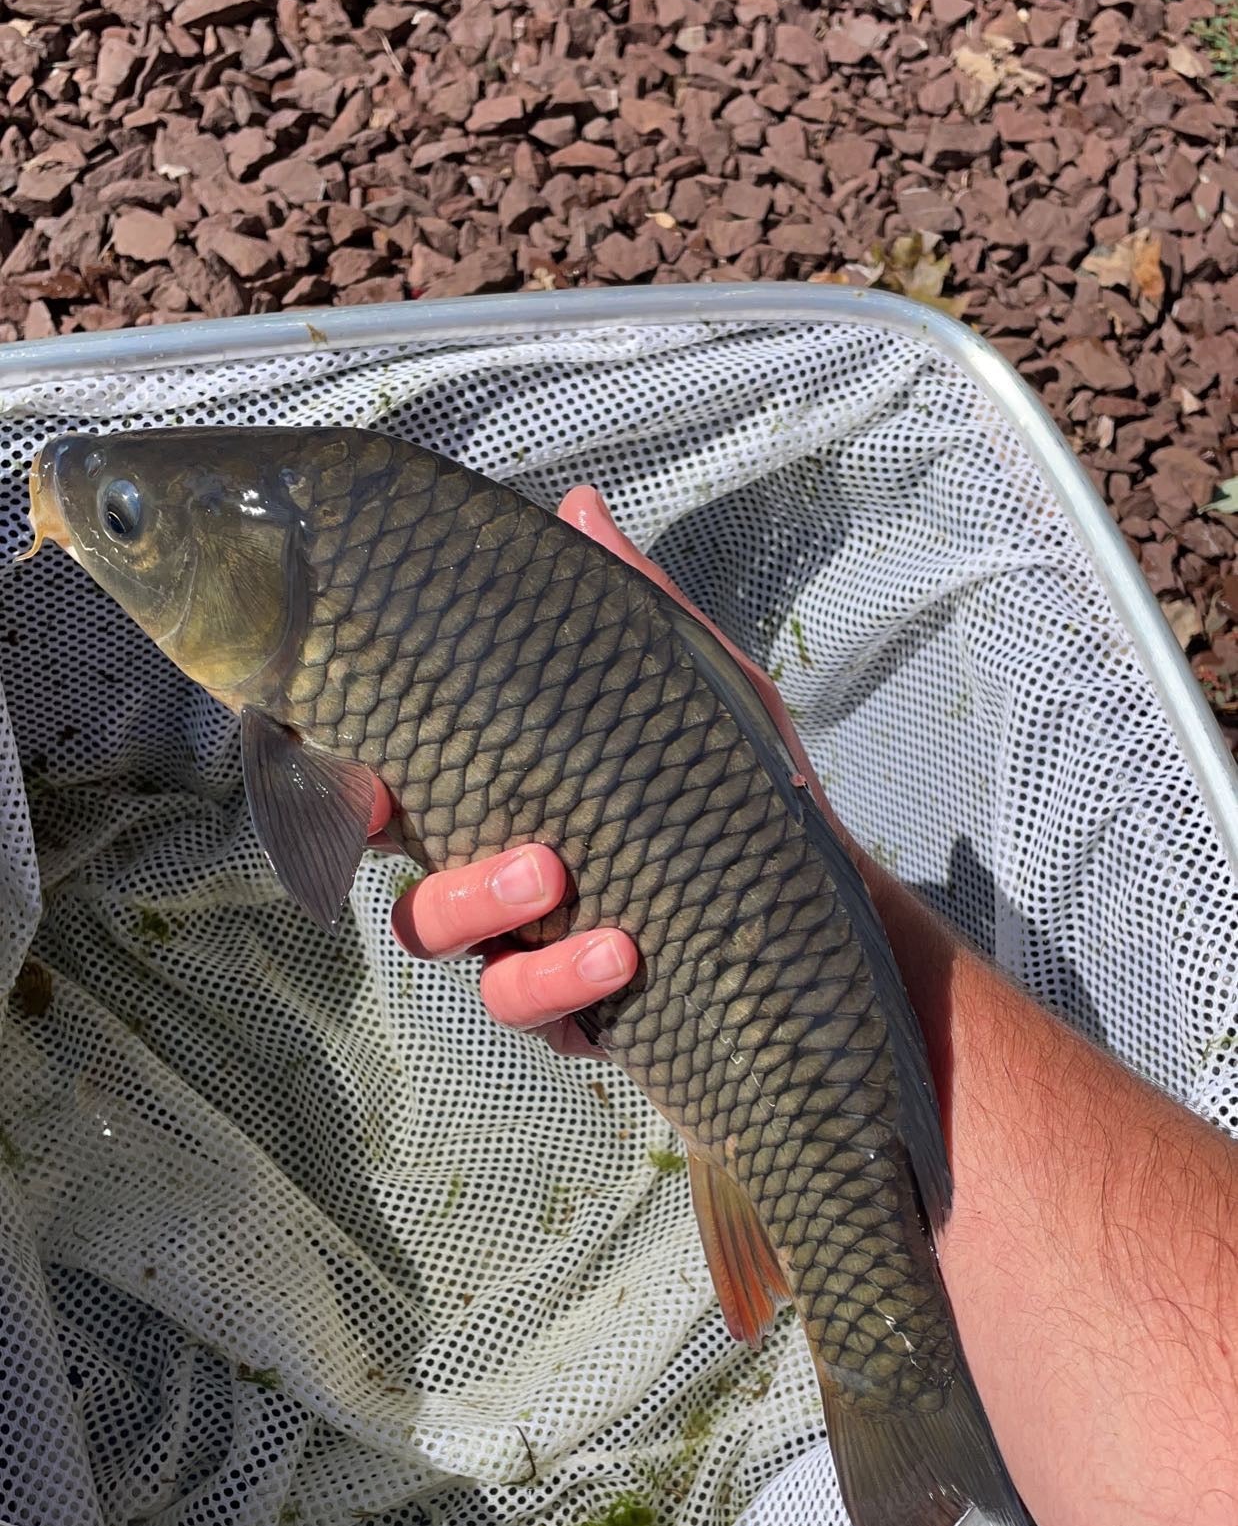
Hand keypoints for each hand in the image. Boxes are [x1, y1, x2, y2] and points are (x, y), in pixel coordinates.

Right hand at [368, 485, 827, 1055]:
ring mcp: (540, 962)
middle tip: (534, 859)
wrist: (842, 918)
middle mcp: (510, 892)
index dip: (355, 790)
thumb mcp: (707, 696)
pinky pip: (537, 1020)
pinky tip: (623, 962)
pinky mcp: (587, 1022)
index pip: (405, 801)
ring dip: (504, 933)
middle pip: (420, 899)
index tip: (362, 778)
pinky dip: (566, 994)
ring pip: (465, 963)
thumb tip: (578, 503)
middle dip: (451, 883)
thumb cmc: (758, 801)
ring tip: (586, 907)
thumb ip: (638, 608)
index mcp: (513, 808)